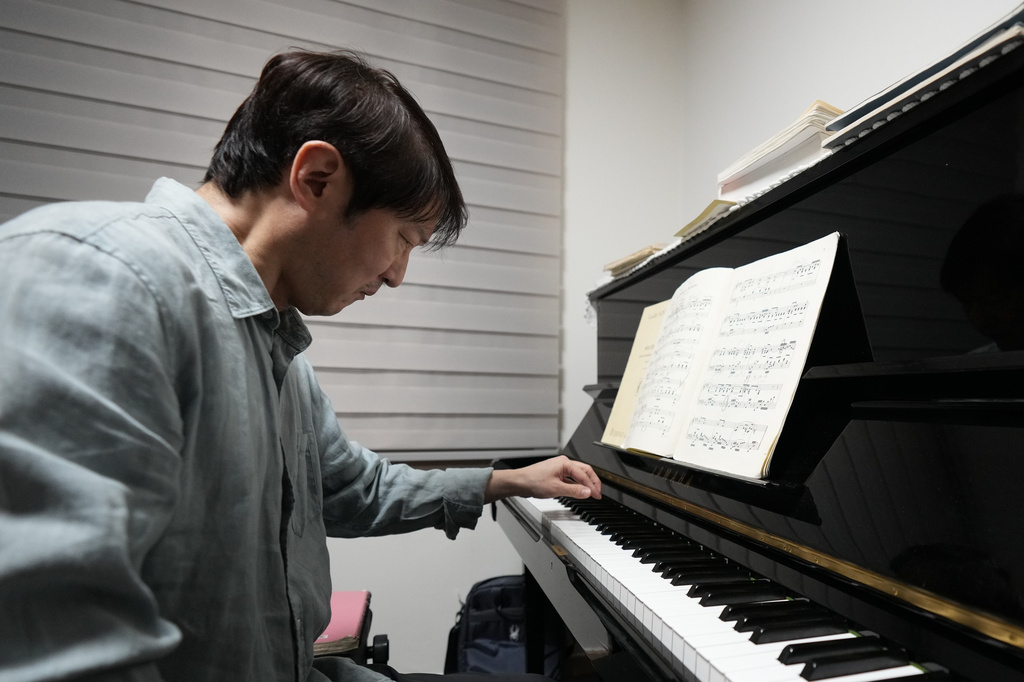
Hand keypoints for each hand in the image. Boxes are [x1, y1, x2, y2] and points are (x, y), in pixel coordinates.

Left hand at [484, 455, 601, 502]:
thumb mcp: (556, 489)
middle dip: (592, 482)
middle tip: (598, 493)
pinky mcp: (556, 474)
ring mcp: (559, 468)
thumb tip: (587, 492)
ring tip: (591, 493)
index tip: (597, 495)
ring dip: (585, 484)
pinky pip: (570, 478)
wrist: (519, 482)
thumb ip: (574, 491)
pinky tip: (579, 491)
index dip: (592, 486)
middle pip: (584, 471)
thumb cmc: (532, 481)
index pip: (584, 474)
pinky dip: (576, 485)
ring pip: (577, 475)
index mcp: (565, 463)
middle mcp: (563, 463)